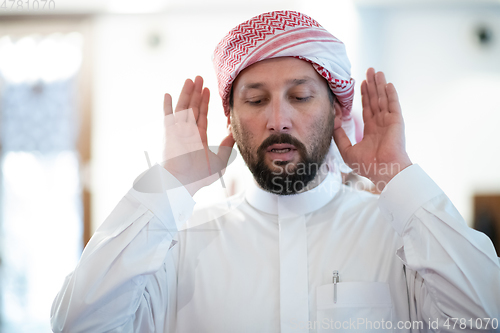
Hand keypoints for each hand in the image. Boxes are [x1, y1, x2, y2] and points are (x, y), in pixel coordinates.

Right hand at [161, 76, 234, 195]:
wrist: (182, 184)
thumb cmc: (198, 177)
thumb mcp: (219, 161)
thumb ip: (227, 146)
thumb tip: (233, 131)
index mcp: (198, 138)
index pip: (202, 116)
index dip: (205, 103)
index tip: (209, 90)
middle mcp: (187, 133)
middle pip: (193, 108)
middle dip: (197, 93)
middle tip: (200, 78)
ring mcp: (178, 132)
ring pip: (183, 107)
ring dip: (186, 93)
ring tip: (191, 79)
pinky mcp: (169, 133)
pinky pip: (167, 116)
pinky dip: (166, 106)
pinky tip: (167, 94)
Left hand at [333, 68, 411, 190]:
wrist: (383, 171)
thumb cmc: (367, 166)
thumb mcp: (347, 150)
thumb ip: (339, 136)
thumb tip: (333, 122)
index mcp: (371, 131)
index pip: (367, 109)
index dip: (363, 96)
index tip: (359, 83)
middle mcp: (381, 124)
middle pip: (375, 100)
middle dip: (371, 85)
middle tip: (368, 71)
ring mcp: (389, 122)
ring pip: (383, 99)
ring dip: (380, 85)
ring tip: (376, 72)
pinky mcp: (396, 121)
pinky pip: (393, 104)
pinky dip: (390, 93)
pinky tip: (387, 83)